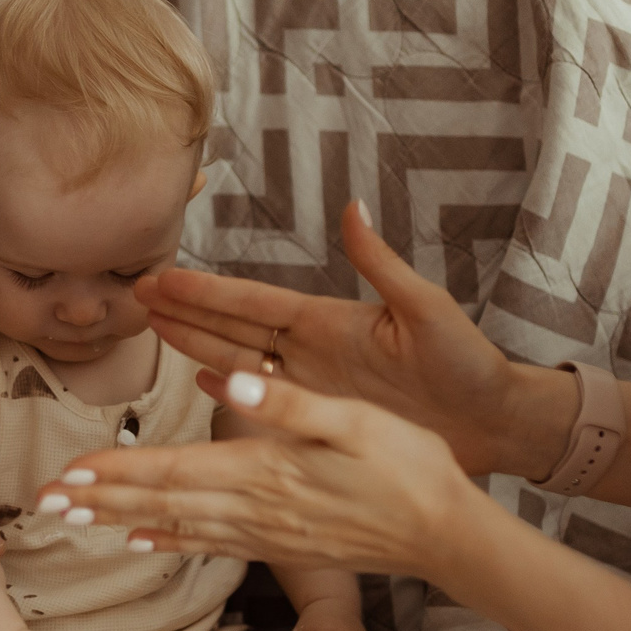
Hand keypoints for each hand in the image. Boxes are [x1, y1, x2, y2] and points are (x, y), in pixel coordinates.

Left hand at [43, 370, 490, 581]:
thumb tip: (230, 378)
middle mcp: (257, 507)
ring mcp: (268, 531)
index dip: (113, 473)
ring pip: (177, 526)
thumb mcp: (357, 419)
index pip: (173, 472)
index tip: (65, 474)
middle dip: (98, 500)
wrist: (447, 534)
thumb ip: (290, 401)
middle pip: (161, 502)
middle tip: (43, 501)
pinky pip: (211, 545)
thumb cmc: (411, 465)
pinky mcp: (282, 543)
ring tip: (73, 520)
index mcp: (267, 469)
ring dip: (120, 520)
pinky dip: (170, 541)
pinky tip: (141, 541)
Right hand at [137, 201, 526, 474]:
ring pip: (237, 359)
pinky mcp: (320, 415)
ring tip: (151, 324)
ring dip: (193, 341)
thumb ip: (383, 265)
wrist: (494, 423)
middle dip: (184, 309)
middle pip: (232, 326)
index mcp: (330, 320)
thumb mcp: (427, 311)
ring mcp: (313, 383)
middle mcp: (313, 349)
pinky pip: (262, 397)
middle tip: (136, 292)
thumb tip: (354, 207)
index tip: (163, 275)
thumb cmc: (469, 366)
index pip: (253, 302)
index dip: (206, 291)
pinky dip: (227, 386)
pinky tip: (199, 377)